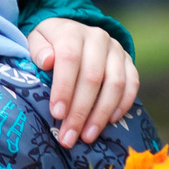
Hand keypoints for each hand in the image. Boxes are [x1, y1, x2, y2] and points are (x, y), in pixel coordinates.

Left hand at [25, 20, 138, 146]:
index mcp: (72, 32)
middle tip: (69, 137)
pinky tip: (110, 122)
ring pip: (115, 83)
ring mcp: (116, 49)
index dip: (64, 88)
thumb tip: (47, 61)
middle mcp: (97, 38)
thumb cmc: (49, 45)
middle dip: (80, 111)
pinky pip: (132, 84)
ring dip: (101, 114)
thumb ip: (37, 50)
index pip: (69, 59)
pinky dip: (123, 105)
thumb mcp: (35, 41)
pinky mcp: (128, 60)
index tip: (57, 114)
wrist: (71, 33)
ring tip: (87, 136)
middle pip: (92, 77)